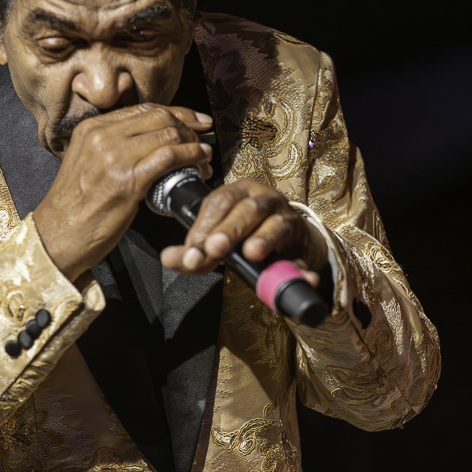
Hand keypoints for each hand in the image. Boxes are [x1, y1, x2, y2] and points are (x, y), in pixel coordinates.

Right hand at [33, 103, 212, 281]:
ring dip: (193, 144)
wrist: (57, 237)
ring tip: (203, 157)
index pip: (143, 109)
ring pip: (167, 133)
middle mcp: (101, 136)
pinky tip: (199, 163)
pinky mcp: (127, 180)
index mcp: (91, 128)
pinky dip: (191, 157)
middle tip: (202, 139)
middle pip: (159, 116)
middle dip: (188, 126)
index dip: (177, 112)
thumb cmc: (75, 208)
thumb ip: (111, 146)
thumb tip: (149, 141)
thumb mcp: (87, 163)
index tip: (195, 119)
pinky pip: (169, 157)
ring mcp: (114, 156)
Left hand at [159, 179, 329, 285]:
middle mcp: (265, 200)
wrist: (288, 242)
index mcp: (239, 193)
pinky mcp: (302, 246)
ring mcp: (287, 220)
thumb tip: (169, 258)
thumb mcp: (217, 240)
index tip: (192, 252)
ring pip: (277, 225)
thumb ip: (193, 250)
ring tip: (252, 253)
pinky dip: (301, 270)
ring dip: (265, 239)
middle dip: (230, 229)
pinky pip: (302, 259)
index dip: (204, 227)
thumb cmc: (245, 235)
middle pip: (248, 209)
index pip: (218, 203)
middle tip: (215, 249)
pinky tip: (301, 278)